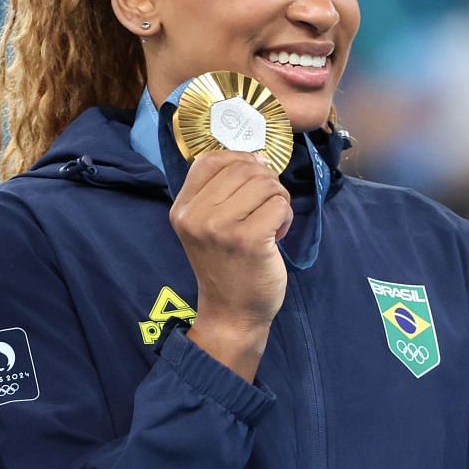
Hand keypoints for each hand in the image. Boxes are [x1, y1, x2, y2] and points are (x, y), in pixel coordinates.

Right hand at [168, 150, 290, 379]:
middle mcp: (196, 216)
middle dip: (266, 182)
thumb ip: (221, 191)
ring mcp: (220, 228)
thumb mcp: (206, 225)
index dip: (240, 160)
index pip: (211, 159)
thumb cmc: (226, 266)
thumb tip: (257, 157)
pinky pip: (279, 205)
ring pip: (265, 183)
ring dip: (278, 199)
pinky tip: (277, 235)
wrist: (231, 312)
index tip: (254, 180)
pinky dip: (286, 217)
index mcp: (182, 208)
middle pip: (244, 168)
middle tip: (267, 208)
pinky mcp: (248, 240)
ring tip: (272, 222)